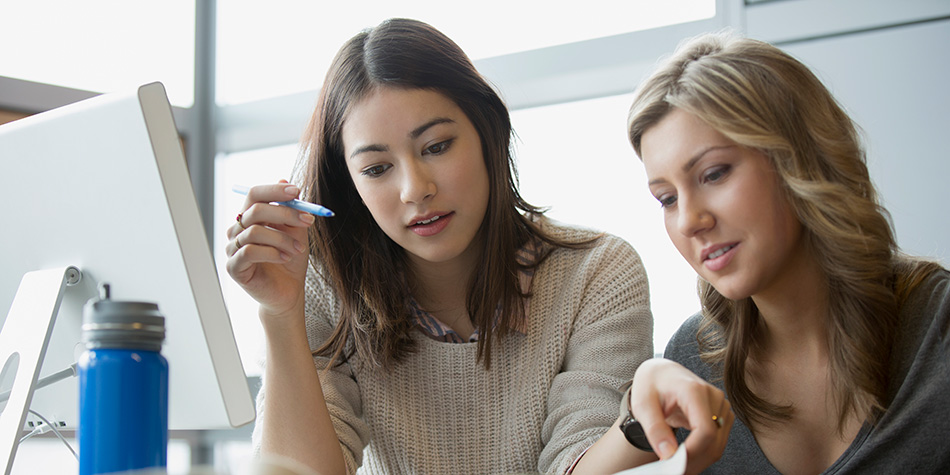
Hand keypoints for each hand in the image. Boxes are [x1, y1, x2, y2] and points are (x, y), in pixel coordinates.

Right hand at [225, 180, 314, 318]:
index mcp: (250, 218)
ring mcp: (232, 248)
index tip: (296, 191)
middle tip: (307, 220)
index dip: (274, 190)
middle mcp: (237, 230)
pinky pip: (250, 251)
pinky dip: (272, 252)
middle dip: (285, 213)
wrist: (288, 292)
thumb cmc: (290, 260)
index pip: (255, 194)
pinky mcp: (233, 267)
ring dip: (282, 238)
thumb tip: (285, 181)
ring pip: (255, 231)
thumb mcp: (295, 232)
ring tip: (298, 249)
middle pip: (254, 210)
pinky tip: (285, 258)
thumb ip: (291, 210)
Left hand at [628, 358, 733, 474]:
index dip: (691, 452)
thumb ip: (655, 428)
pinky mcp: (722, 414)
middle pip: (713, 440)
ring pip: (718, 445)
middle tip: (670, 471)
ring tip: (674, 466)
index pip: (704, 430)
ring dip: (698, 461)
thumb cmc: (651, 384)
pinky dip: (702, 454)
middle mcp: (713, 396)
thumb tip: (668, 454)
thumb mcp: (643, 404)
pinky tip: (684, 458)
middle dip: (692, 461)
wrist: (660, 372)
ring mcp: (721, 405)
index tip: (671, 464)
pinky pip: (717, 442)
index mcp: (694, 389)